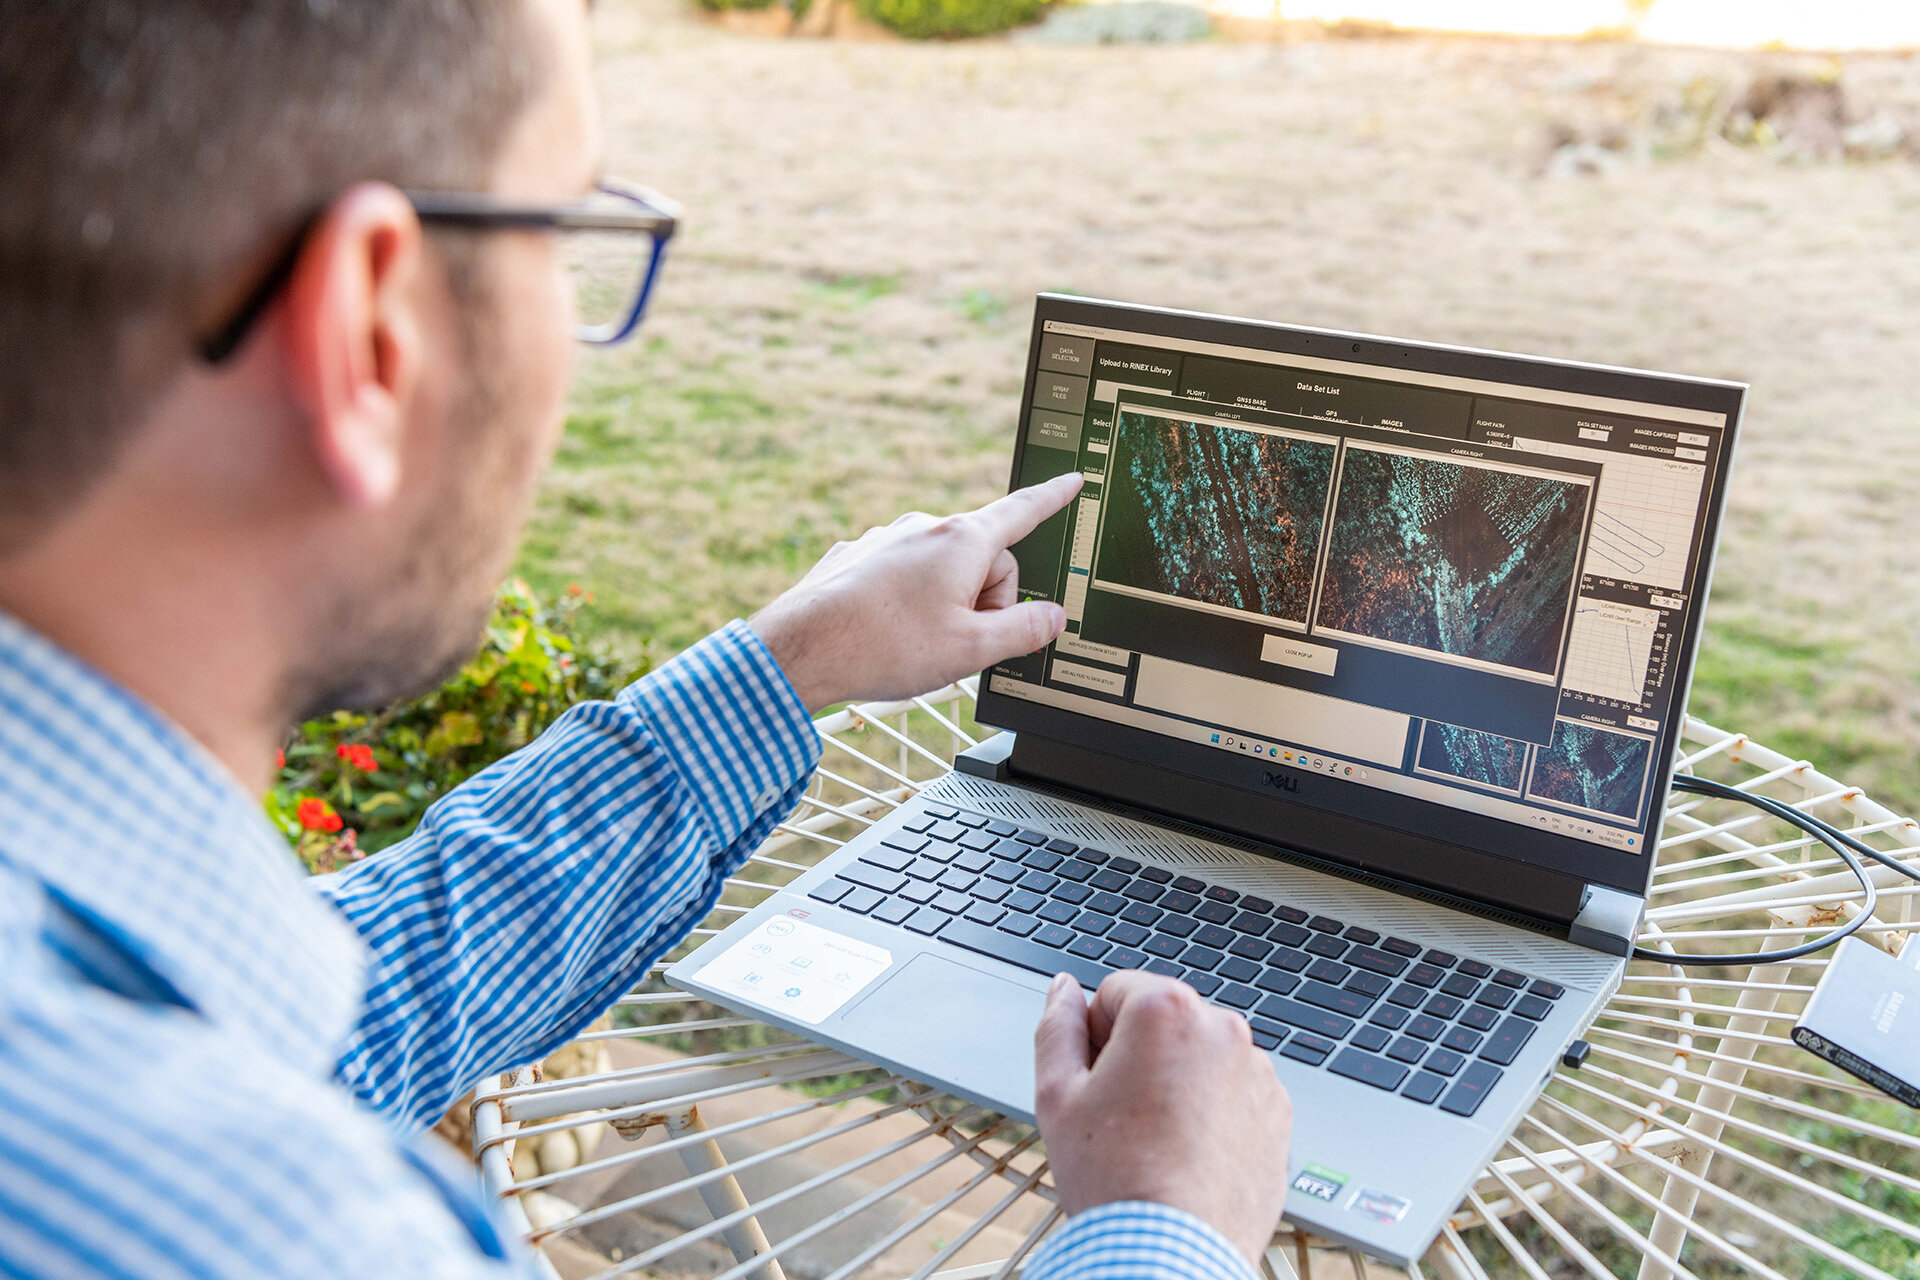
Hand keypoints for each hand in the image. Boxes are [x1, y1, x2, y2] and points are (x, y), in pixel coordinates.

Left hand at [748, 472, 1082, 710]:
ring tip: (913, 642)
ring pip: (941, 572)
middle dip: (983, 601)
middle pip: (982, 561)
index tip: (1072, 479)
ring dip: (944, 605)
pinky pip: (902, 577)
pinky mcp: (858, 556)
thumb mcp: (971, 650)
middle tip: (958, 642)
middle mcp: (924, 529)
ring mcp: (887, 539)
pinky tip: (884, 632)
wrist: (800, 650)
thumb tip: (1050, 617)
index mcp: (962, 541)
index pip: (1023, 511)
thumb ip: (1022, 631)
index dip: (1053, 497)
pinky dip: (905, 603)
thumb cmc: (884, 647)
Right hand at [1033, 971, 1292, 1268]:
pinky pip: (1234, 1094)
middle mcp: (1223, 1030)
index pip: (1116, 991)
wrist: (1173, 1253)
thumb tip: (1064, 990)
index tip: (1097, 1081)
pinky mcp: (1278, 1113)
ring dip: (1178, 1081)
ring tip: (1157, 1141)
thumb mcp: (1058, 1095)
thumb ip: (1058, 1027)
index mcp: (1167, 1011)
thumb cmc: (1115, 1179)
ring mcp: (1258, 1072)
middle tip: (1121, 1115)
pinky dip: (1213, 1113)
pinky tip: (1189, 1153)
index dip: (1095, 1036)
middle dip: (1140, 1055)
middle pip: (1163, 1022)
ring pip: (1200, 1058)